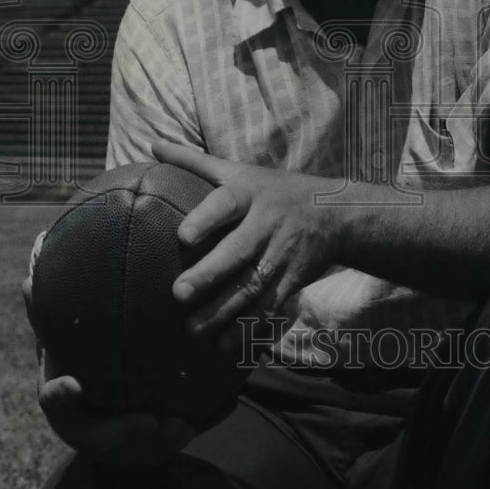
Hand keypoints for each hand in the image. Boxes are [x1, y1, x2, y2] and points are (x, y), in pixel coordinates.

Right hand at [23, 277, 195, 466]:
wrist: (96, 407)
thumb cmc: (78, 365)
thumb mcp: (61, 345)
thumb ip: (49, 318)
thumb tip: (28, 279)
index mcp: (61, 399)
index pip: (53, 400)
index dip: (60, 394)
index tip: (73, 385)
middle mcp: (83, 427)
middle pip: (98, 437)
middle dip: (123, 432)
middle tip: (150, 421)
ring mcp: (111, 442)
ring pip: (133, 450)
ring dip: (158, 442)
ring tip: (181, 425)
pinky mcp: (137, 449)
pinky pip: (157, 451)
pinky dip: (176, 439)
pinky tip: (195, 424)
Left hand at [152, 141, 344, 352]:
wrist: (336, 213)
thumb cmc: (275, 190)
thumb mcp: (240, 171)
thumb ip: (195, 162)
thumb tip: (153, 144)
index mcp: (251, 193)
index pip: (227, 202)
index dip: (206, 219)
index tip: (183, 237)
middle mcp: (268, 223)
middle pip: (239, 251)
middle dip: (210, 274)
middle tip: (179, 294)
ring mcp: (283, 255)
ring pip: (253, 286)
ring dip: (224, 311)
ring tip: (193, 328)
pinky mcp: (293, 280)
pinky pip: (271, 307)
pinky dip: (249, 328)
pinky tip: (226, 344)